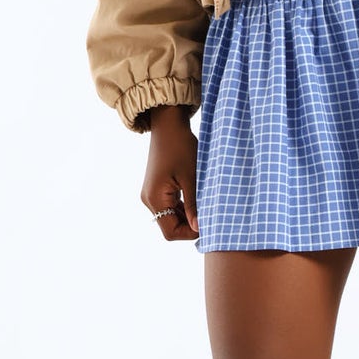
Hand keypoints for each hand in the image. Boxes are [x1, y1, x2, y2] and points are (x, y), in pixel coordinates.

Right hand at [141, 107, 199, 241]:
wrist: (168, 125)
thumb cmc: (180, 147)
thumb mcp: (191, 177)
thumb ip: (194, 205)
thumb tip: (199, 228)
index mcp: (155, 198)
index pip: (171, 231)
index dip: (190, 233)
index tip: (208, 224)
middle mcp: (149, 199)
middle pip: (169, 226)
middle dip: (189, 225)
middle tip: (210, 215)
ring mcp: (151, 194)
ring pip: (170, 217)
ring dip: (187, 216)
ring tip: (205, 204)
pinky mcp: (156, 188)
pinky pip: (169, 206)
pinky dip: (182, 207)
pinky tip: (196, 198)